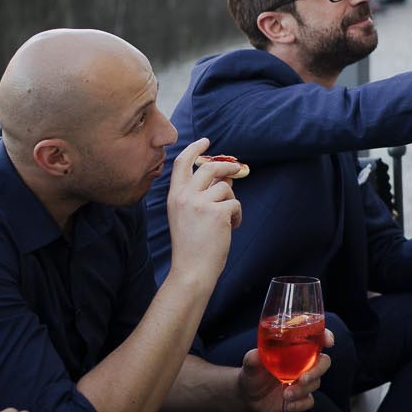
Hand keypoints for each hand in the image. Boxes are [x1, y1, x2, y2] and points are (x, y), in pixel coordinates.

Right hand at [164, 139, 243, 286]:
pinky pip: (236, 203)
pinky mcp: (218, 212)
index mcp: (174, 196)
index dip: (194, 149)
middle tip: (237, 169)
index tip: (205, 141)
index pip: (181, 163)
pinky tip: (229, 228)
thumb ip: (199, 195)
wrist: (191, 270)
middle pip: (211, 168)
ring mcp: (200, 203)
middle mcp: (185, 196)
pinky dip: (237, 215)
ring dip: (231, 202)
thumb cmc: (191, 245)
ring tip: (226, 221)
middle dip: (227, 167)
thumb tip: (223, 178)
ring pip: (226, 188)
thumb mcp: (187, 215)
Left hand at [237, 327, 333, 411]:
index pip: (316, 339)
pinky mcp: (301, 397)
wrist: (248, 396)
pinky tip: (288, 405)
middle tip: (302, 379)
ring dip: (303, 390)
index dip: (326, 337)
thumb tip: (255, 355)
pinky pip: (309, 401)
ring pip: (316, 383)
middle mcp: (304, 363)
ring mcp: (303, 381)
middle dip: (317, 371)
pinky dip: (301, 404)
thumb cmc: (253, 373)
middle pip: (323, 362)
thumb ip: (253, 358)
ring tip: (285, 394)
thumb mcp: (250, 364)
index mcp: (296, 349)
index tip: (328, 342)